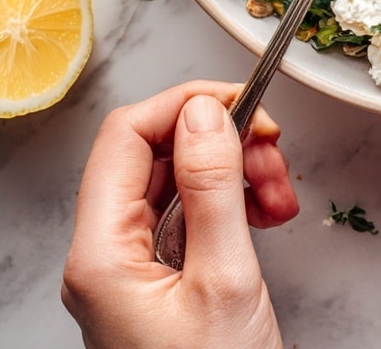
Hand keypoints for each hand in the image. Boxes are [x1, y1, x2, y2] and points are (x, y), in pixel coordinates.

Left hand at [62, 81, 299, 348]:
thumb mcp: (224, 279)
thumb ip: (212, 187)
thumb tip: (204, 111)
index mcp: (101, 254)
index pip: (127, 136)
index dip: (185, 105)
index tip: (243, 100)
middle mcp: (108, 255)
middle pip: (157, 153)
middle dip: (223, 141)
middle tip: (273, 152)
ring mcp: (134, 267)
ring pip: (182, 178)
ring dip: (238, 170)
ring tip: (279, 194)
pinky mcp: (164, 277)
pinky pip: (195, 211)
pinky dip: (237, 200)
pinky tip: (268, 213)